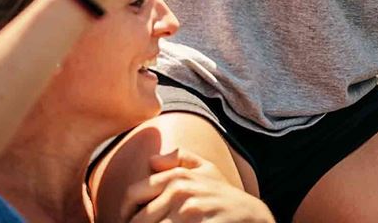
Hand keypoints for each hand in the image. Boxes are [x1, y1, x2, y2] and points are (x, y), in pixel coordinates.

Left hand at [124, 149, 271, 222]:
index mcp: (177, 177)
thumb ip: (180, 159)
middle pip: (138, 219)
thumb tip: (152, 159)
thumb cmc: (224, 196)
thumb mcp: (208, 170)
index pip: (132, 193)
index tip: (129, 220)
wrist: (252, 217)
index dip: (125, 211)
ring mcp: (189, 213)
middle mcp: (180, 192)